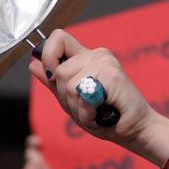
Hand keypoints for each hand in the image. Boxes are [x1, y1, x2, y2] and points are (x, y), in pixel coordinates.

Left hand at [30, 30, 160, 153]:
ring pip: (67, 84)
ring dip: (77, 108)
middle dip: (66, 98)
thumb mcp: (73, 101)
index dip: (48, 55)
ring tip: (95, 112)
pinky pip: (81, 94)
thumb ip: (54, 82)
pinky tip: (101, 114)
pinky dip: (87, 112)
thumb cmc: (107, 118)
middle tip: (87, 108)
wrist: (136, 130)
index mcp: (87, 57)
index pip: (58, 38)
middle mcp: (96, 55)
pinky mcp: (111, 74)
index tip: (54, 77)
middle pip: (58, 71)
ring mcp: (104, 62)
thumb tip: (32, 64)